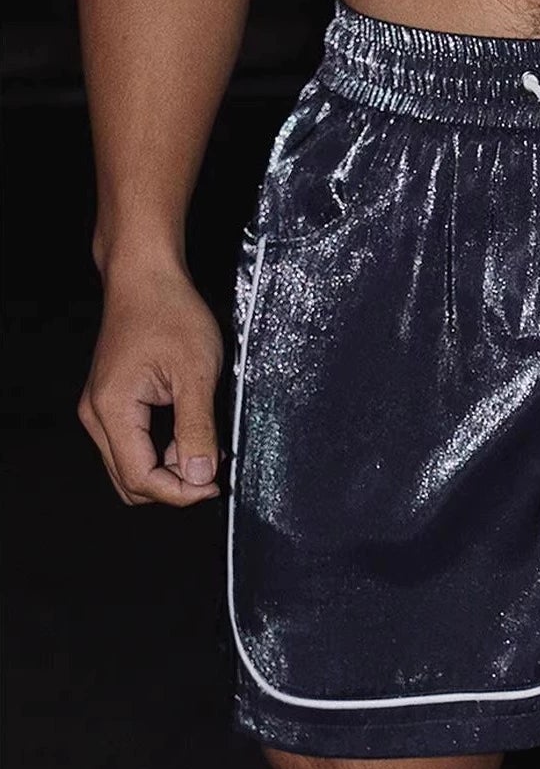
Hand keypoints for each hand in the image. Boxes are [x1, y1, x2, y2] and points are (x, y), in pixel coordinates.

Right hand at [78, 260, 223, 506]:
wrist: (146, 276)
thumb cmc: (169, 312)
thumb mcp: (195, 374)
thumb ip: (197, 430)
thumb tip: (199, 476)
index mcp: (112, 409)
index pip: (140, 479)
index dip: (180, 493)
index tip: (214, 483)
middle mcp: (97, 415)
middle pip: (131, 482)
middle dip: (173, 487)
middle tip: (211, 468)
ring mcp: (101, 410)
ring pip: (131, 468)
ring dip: (169, 471)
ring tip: (203, 447)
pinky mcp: (112, 404)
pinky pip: (134, 447)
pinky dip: (163, 453)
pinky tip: (190, 435)